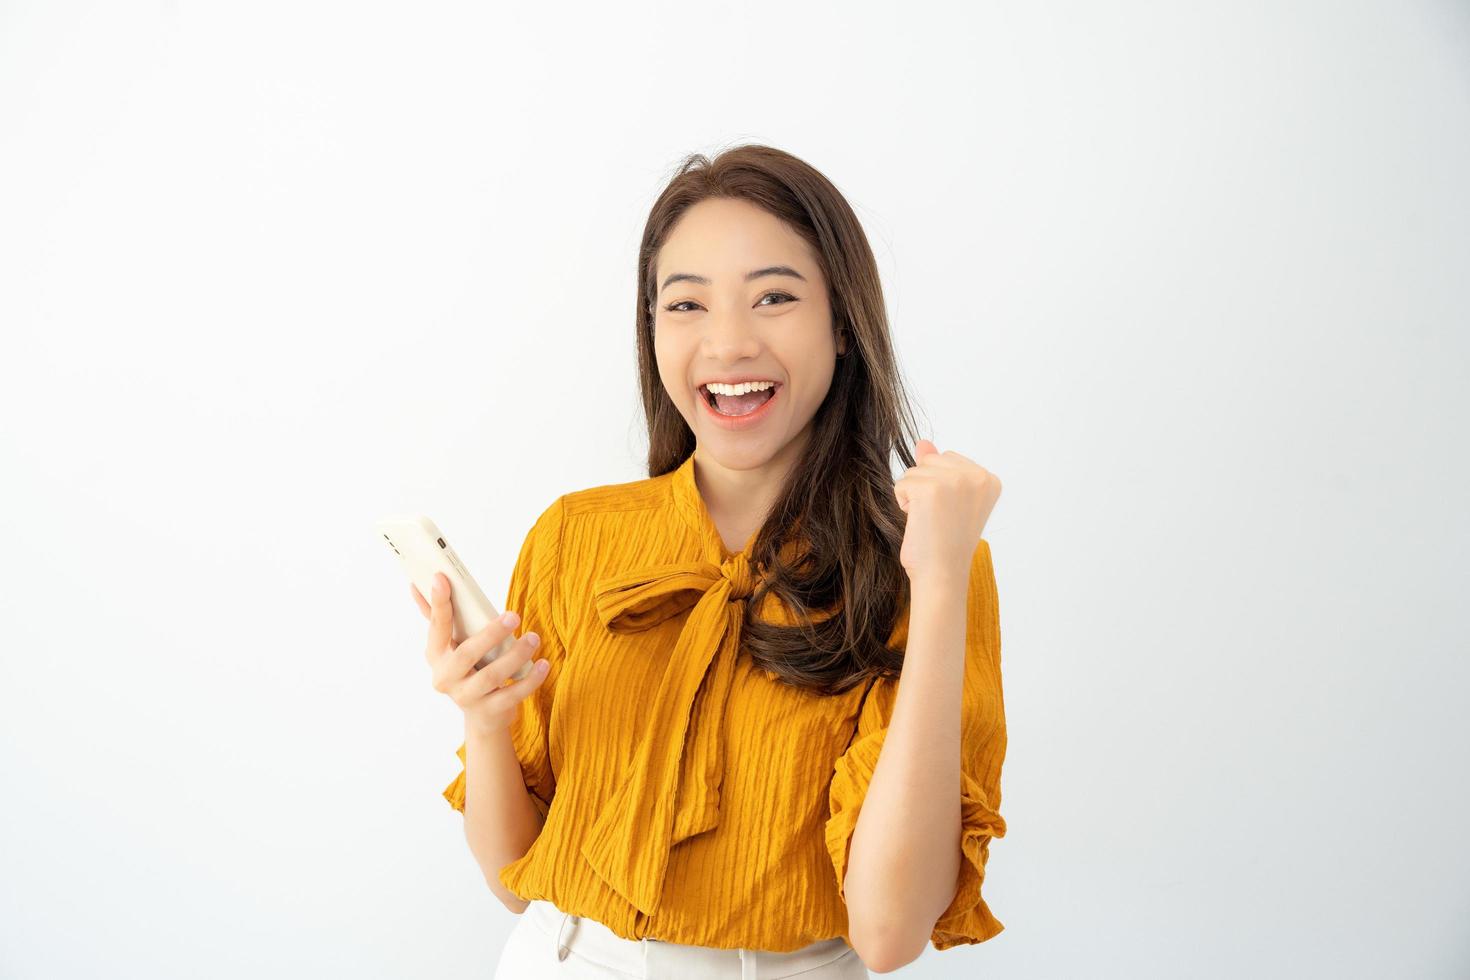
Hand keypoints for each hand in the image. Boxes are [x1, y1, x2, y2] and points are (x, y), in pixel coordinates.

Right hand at [411, 571, 549, 736]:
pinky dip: (531, 679)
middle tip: (514, 615)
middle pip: (467, 654)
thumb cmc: (468, 670)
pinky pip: (512, 695)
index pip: (436, 626)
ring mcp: (466, 697)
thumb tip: (418, 583)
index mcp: (435, 655)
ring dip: (516, 654)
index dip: (438, 603)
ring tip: (533, 638)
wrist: (482, 717)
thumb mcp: (452, 646)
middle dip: (491, 634)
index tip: (442, 579)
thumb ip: (439, 618)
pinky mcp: (489, 711)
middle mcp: (446, 678)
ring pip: (492, 675)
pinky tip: (544, 664)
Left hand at [893, 438, 1001, 580]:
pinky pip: (901, 483)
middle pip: (930, 460)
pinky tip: (919, 522)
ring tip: (929, 521)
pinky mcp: (929, 489)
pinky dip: (903, 503)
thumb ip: (939, 468)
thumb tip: (923, 442)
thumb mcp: (948, 501)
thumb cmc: (945, 544)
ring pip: (914, 471)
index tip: (951, 514)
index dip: (940, 487)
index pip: (948, 460)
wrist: (941, 574)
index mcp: (989, 480)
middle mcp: (976, 477)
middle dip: (925, 487)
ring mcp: (954, 481)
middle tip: (938, 519)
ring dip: (913, 497)